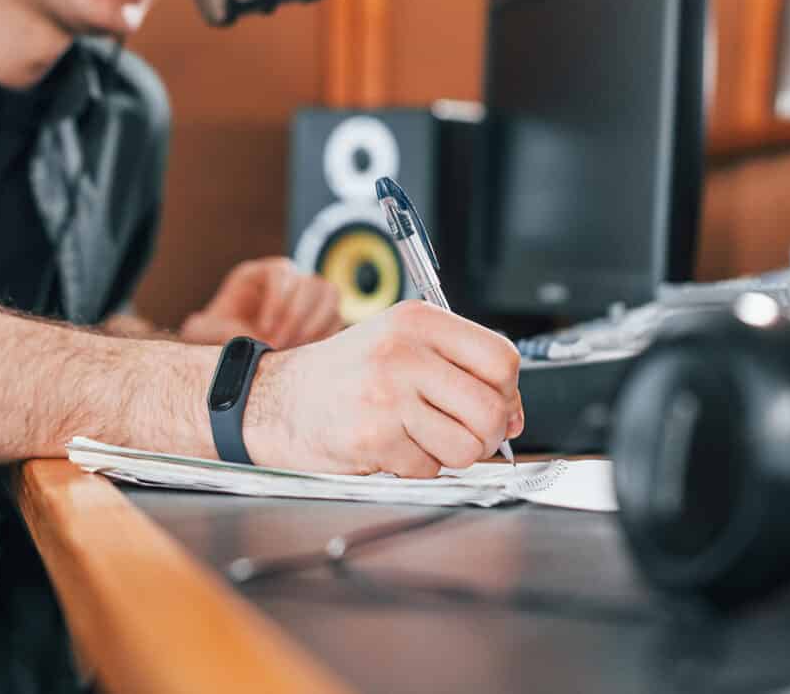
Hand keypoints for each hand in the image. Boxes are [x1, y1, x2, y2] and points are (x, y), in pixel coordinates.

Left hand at [180, 257, 342, 349]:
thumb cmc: (213, 339)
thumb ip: (213, 331)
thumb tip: (239, 336)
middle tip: (279, 346)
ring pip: (329, 293)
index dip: (277, 299)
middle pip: (309, 281)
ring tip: (295, 350)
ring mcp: (305, 296)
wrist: (228, 357)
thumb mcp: (203, 332)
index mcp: (257, 275)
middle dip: (296, 316)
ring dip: (316, 323)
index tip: (264, 330)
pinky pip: (336, 317)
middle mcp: (285, 280)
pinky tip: (305, 354)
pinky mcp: (319, 317)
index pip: (281, 271)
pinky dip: (325, 335)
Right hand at [241, 300, 522, 476]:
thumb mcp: (398, 343)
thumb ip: (457, 365)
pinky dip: (417, 467)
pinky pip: (430, 469)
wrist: (276, 398)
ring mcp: (387, 396)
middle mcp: (403, 352)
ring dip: (451, 453)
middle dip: (488, 433)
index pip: (502, 358)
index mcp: (417, 321)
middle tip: (464, 433)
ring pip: (468, 446)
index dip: (508, 392)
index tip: (496, 404)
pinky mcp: (373, 437)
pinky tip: (392, 447)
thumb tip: (513, 413)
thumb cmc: (343, 374)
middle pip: (492, 408)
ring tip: (422, 438)